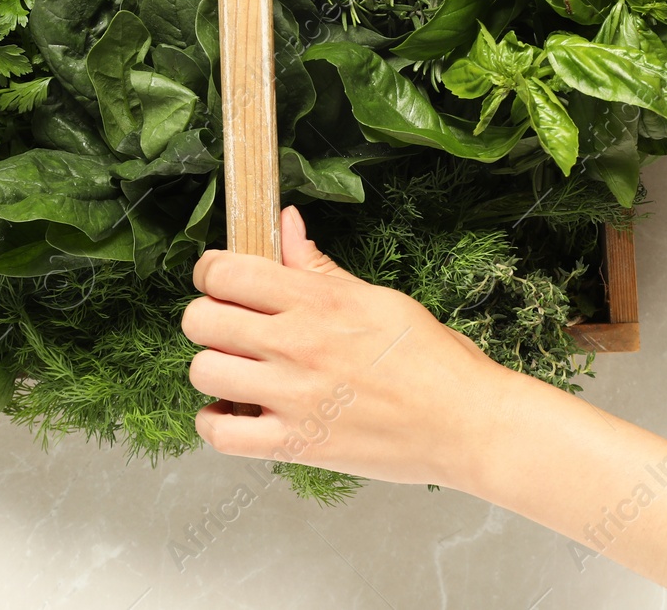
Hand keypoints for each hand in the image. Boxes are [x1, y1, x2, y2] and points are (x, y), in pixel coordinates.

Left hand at [181, 205, 520, 487]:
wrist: (466, 424)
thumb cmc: (432, 359)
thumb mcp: (376, 298)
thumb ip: (319, 267)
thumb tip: (286, 222)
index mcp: (317, 301)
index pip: (225, 272)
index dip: (210, 272)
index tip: (219, 280)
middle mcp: (297, 345)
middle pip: (200, 320)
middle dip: (206, 318)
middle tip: (228, 326)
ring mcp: (293, 397)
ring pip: (202, 372)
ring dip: (212, 369)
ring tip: (236, 370)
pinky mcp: (296, 444)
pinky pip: (220, 434)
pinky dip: (215, 423)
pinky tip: (235, 411)